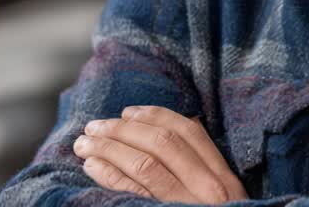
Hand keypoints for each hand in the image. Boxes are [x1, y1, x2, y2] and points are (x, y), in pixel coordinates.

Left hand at [73, 105, 247, 203]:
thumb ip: (202, 168)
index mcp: (223, 178)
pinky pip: (131, 192)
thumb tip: (174, 128)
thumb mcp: (222, 199)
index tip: (128, 112)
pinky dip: (109, 173)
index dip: (155, 116)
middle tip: (94, 126)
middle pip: (162, 143)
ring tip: (85, 144)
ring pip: (144, 164)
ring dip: (109, 148)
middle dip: (123, 129)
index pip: (189, 132)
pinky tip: (93, 167)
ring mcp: (184, 205)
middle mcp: (207, 189)